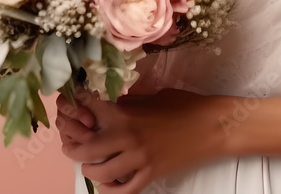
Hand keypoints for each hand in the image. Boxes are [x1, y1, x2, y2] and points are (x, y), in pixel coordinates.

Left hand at [55, 87, 223, 192]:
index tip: (71, 107)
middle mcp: (128, 137)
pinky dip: (112, 191)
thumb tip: (111, 104)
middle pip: (87, 148)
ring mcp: (140, 158)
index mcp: (127, 113)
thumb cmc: (184, 105)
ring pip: (102, 172)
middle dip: (73, 149)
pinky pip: (126, 190)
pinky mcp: (151, 174)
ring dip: (90, 171)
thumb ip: (129, 102)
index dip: (76, 106)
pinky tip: (106, 186)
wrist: (210, 126)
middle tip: (70, 148)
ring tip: (88, 168)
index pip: (90, 109)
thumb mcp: (152, 96)